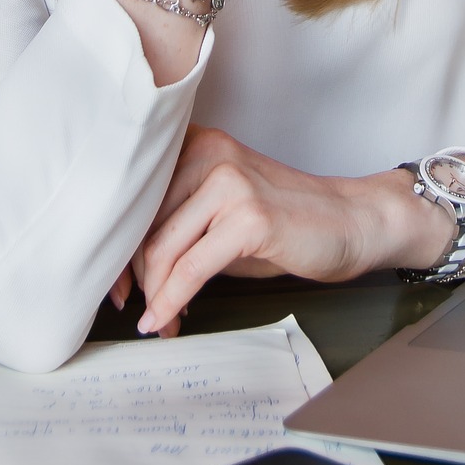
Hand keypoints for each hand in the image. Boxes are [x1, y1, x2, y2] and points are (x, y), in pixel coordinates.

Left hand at [129, 126, 453, 336]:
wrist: (352, 221)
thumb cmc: (289, 221)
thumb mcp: (224, 210)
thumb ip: (180, 224)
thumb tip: (130, 269)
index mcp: (198, 144)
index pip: (137, 196)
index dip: (117, 245)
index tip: (113, 282)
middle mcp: (209, 154)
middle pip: (143, 224)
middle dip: (133, 277)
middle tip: (133, 309)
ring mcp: (230, 183)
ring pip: (161, 249)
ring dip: (153, 296)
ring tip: (159, 320)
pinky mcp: (249, 217)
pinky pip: (190, 269)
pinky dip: (171, 301)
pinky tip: (167, 319)